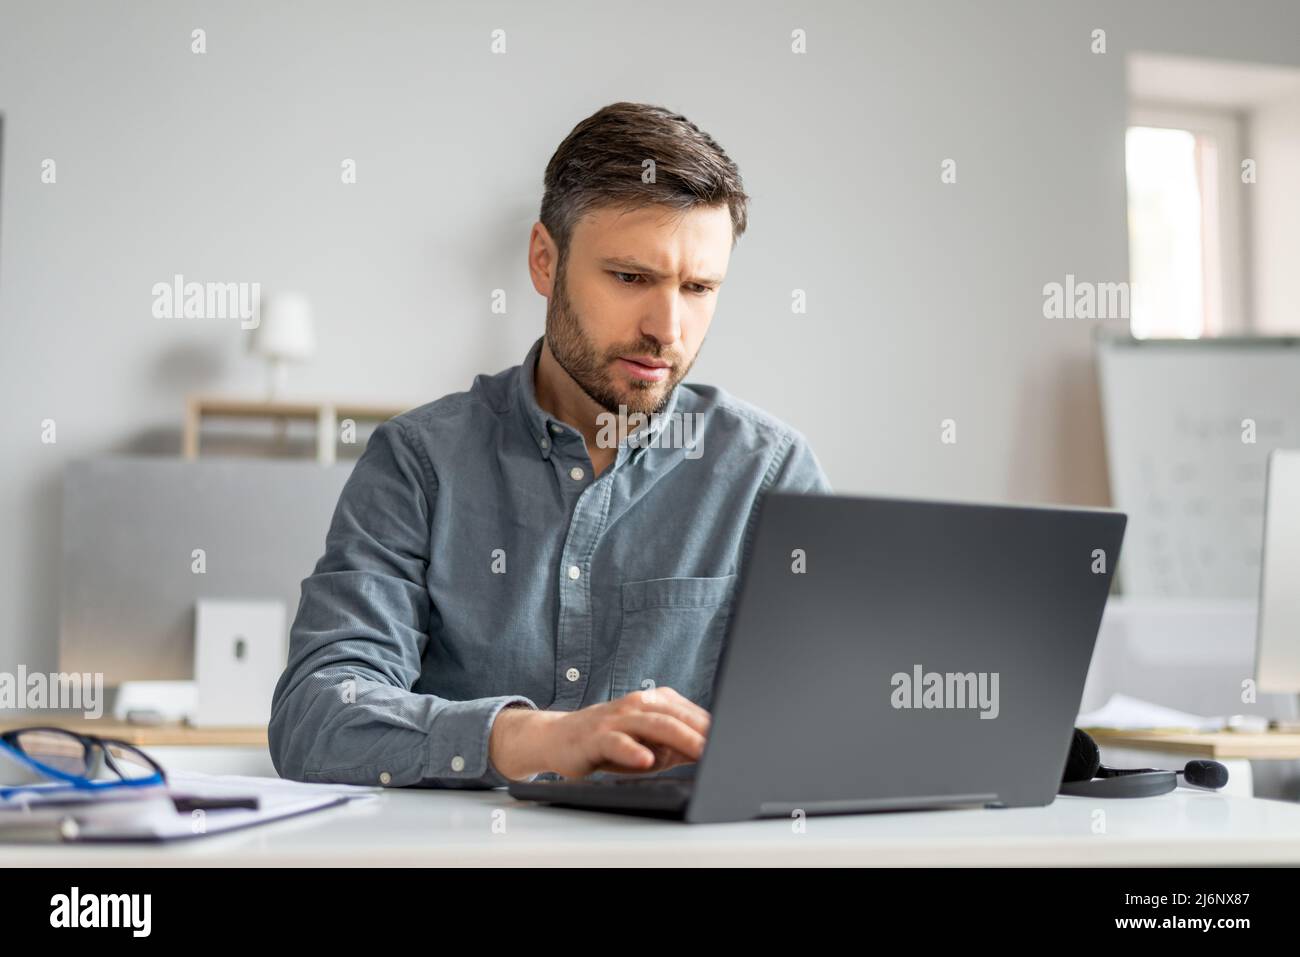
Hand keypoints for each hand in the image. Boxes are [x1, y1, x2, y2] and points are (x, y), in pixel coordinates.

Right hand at [489, 687, 709, 780]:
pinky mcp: (597, 735)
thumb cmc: (611, 742)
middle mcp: (639, 703)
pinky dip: (633, 750)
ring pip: (653, 724)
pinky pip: (617, 742)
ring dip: (680, 738)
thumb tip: (712, 753)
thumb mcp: (650, 745)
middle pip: (678, 716)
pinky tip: (646, 759)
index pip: (692, 715)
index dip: (715, 730)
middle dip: (704, 732)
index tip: (738, 742)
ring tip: (701, 750)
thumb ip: (680, 747)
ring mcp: (618, 717)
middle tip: (727, 747)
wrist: (559, 738)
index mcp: (656, 701)